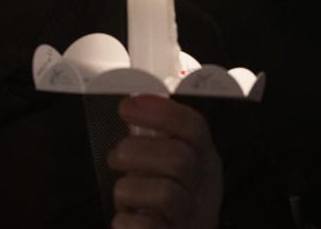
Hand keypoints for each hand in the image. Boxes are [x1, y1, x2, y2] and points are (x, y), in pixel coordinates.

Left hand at [108, 95, 222, 228]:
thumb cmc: (162, 200)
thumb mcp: (168, 166)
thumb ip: (156, 140)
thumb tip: (131, 104)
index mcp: (204, 162)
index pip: (194, 128)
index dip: (160, 112)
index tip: (127, 107)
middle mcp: (205, 190)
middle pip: (180, 158)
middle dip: (136, 152)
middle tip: (116, 157)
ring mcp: (193, 218)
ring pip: (166, 193)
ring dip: (129, 189)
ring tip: (123, 192)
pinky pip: (147, 227)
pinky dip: (127, 221)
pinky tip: (126, 219)